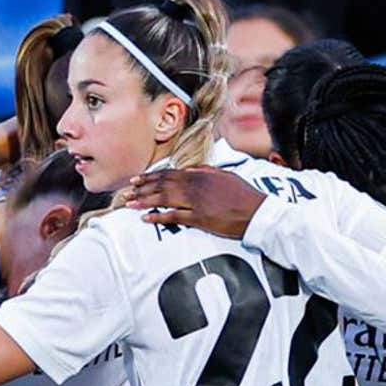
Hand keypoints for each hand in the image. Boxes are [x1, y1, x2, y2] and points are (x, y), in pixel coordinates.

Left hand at [123, 167, 266, 237]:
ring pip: (163, 199)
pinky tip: (146, 218)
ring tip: (130, 204)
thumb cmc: (243, 194)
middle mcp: (194, 186)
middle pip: (162, 185)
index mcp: (200, 174)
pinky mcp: (199, 218)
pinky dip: (158, 217)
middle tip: (128, 191)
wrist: (256, 212)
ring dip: (144, 201)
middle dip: (143, 188)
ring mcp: (195, 202)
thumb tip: (190, 168)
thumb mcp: (225, 175)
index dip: (151, 176)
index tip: (138, 179)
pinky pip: (174, 217)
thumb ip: (206, 170)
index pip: (169, 173)